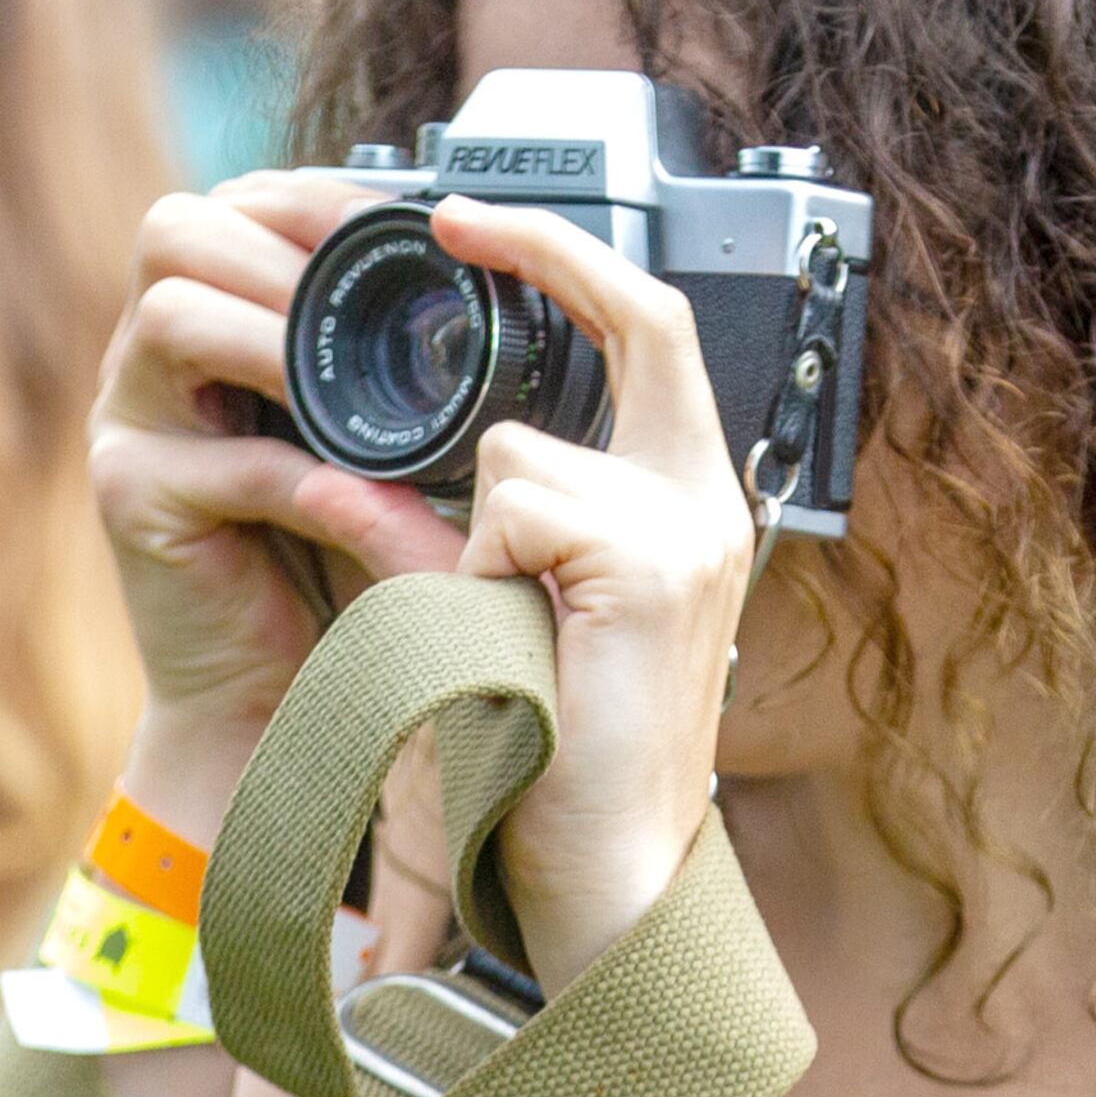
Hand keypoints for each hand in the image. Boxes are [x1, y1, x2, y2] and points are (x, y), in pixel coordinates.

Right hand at [90, 175, 462, 811]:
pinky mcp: (128, 500)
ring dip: (280, 342)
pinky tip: (358, 500)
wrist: (289, 700)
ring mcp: (127, 421)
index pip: (238, 202)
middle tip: (374, 305)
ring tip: (359, 392)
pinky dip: (301, 475)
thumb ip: (398, 358)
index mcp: (210, 315)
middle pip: (177, 232)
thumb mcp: (384, 437)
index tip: (409, 225)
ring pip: (174, 319)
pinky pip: (217, 461)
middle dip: (286, 254)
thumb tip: (493, 271)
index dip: (318, 199)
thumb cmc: (347, 560)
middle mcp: (151, 356)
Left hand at [438, 197, 755, 991]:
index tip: (473, 222)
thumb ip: (491, 518)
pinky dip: (477, 572)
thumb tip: (386, 444)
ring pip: (520, 451)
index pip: (654, 331)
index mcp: (690, 506)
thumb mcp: (517, 609)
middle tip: (451, 216)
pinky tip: (512, 646)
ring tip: (500, 633)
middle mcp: (709, 503)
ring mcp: (688, 532)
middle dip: (547, 246)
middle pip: (643, 316)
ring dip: (472, 534)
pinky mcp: (646, 568)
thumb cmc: (551, 760)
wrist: (605, 881)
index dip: (572, 260)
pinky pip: (511, 511)